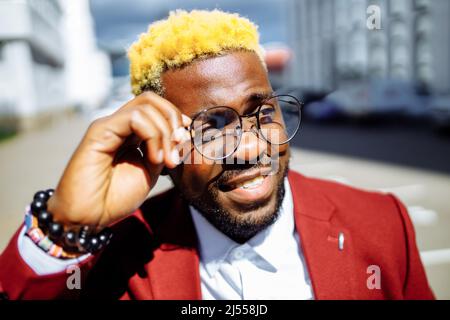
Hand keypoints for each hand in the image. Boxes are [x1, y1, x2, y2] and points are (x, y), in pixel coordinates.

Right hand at [47, 92, 190, 226]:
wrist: (88, 216)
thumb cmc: (115, 197)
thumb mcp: (149, 172)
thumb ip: (164, 151)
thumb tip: (181, 133)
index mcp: (130, 134)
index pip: (155, 107)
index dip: (175, 116)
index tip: (185, 137)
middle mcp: (118, 126)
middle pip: (150, 99)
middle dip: (173, 117)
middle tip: (179, 143)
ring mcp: (108, 126)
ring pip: (145, 106)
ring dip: (165, 132)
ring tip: (165, 161)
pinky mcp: (99, 131)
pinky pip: (134, 118)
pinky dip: (153, 135)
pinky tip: (154, 159)